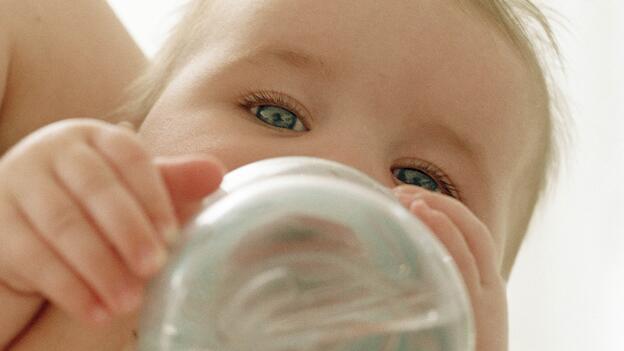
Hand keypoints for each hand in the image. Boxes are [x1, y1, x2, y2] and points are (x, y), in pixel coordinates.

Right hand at [0, 119, 224, 329]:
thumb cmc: (91, 200)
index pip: (128, 155)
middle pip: (95, 187)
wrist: (25, 219)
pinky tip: (97, 311)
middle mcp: (53, 151)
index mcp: (94, 136)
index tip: (173, 235)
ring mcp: (19, 183)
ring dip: (100, 267)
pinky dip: (69, 288)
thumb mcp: (129, 188)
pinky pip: (33, 256)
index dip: (154, 194)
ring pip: (64, 224)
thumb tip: (217, 173)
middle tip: (154, 267)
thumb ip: (171, 181)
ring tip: (130, 300)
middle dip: (129, 231)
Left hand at [393, 185, 507, 350]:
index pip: (469, 235)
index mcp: (482, 288)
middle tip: (399, 192)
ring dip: (438, 209)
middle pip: (471, 229)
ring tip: (405, 196)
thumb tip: (394, 268)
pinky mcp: (482, 307)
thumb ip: (433, 289)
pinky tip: (421, 213)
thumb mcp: (447, 316)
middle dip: (439, 203)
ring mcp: (488, 296)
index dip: (442, 211)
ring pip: (470, 237)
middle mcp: (490, 287)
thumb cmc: (451, 347)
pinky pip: (463, 258)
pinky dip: (444, 229)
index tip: (408, 199)